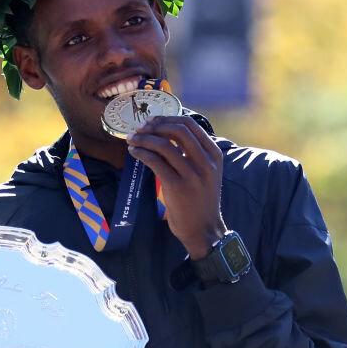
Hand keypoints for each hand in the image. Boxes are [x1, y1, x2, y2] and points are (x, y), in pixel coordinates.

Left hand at [128, 115, 226, 258]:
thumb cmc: (200, 200)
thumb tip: (165, 132)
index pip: (190, 124)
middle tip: (140, 129)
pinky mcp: (176, 186)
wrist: (203, 229)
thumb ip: (193, 154)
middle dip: (155, 126)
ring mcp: (192, 174)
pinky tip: (134, 153)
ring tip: (132, 140)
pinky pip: (156, 162)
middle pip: (178, 130)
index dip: (168, 118)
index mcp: (214, 154)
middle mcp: (206, 162)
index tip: (152, 121)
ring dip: (144, 139)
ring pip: (164, 145)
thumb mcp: (206, 173)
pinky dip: (142, 153)